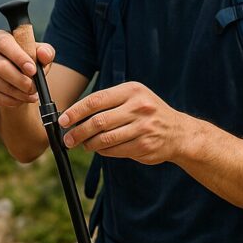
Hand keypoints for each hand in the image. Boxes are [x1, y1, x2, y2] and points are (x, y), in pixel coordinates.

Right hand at [0, 30, 54, 106]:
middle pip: (0, 66)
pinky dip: (11, 100)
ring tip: (32, 95)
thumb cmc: (30, 60)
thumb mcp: (41, 53)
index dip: (18, 57)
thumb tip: (44, 55)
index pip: (4, 44)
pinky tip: (21, 99)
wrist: (20, 78)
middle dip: (20, 80)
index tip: (32, 70)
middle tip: (34, 87)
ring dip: (18, 92)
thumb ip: (46, 52)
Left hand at [59, 81, 192, 164]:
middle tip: (67, 138)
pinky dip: (102, 151)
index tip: (63, 120)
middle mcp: (139, 107)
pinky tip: (98, 149)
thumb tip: (73, 114)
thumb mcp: (132, 97)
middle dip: (78, 131)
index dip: (76, 111)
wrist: (178, 133)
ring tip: (81, 144)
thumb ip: (107, 103)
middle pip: (98, 121)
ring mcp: (143, 127)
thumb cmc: (147, 112)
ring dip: (88, 144)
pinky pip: (115, 150)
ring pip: (105, 138)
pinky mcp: (145, 145)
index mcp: (132, 91)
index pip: (96, 100)